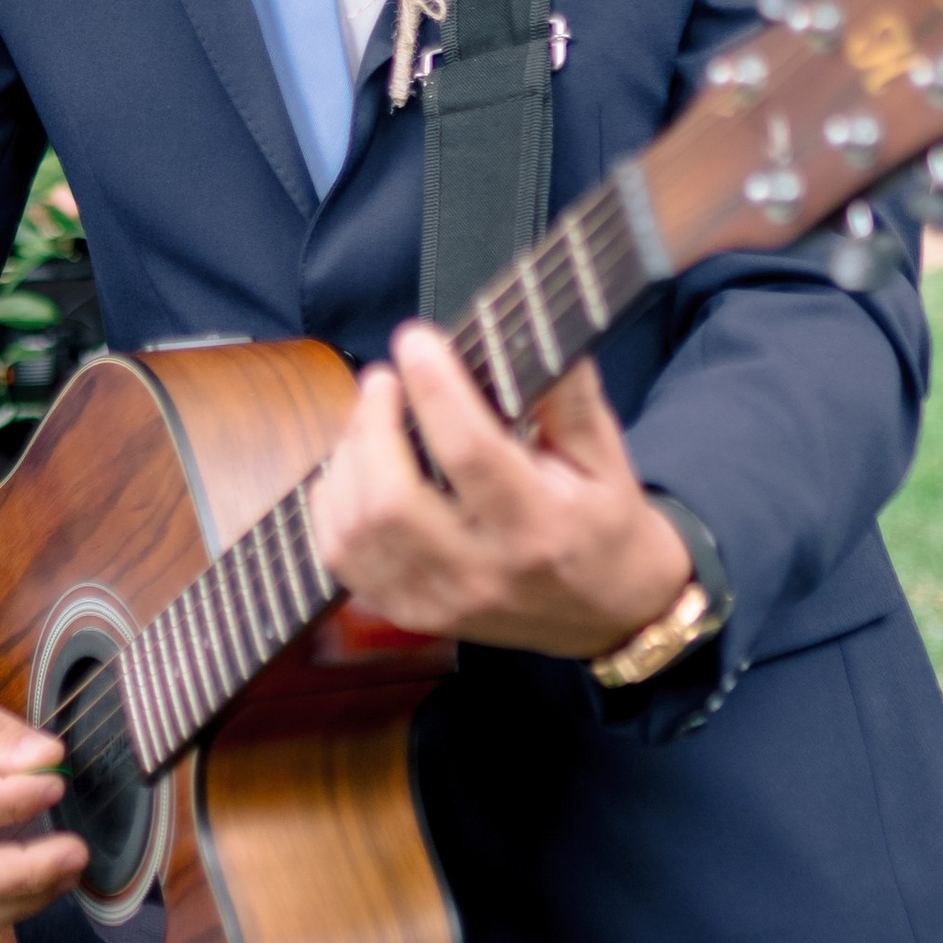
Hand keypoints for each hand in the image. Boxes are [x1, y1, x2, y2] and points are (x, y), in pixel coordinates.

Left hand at [306, 327, 693, 662]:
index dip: (434, 388)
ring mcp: (442, 600)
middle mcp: (485, 571)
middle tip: (383, 380)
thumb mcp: (605, 456)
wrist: (610, 611)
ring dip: (347, 459)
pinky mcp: (413, 614)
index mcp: (539, 526)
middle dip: (372, 424)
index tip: (416, 340)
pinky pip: (342, 561)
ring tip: (368, 420)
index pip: (470, 453)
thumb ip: (567, 395)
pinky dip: (331, 506)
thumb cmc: (602, 521)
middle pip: (392, 499)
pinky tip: (350, 471)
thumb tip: (535, 328)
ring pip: (356, 530)